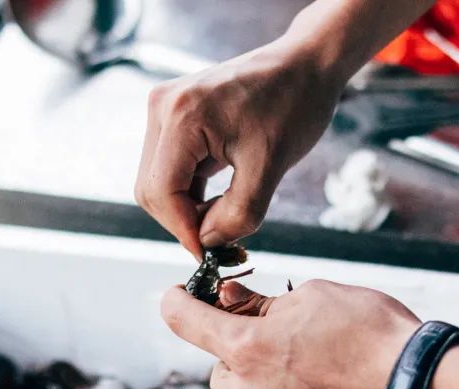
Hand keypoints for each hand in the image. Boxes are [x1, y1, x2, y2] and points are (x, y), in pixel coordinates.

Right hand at [135, 39, 342, 258]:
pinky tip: (221, 199)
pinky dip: (192, 192)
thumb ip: (238, 214)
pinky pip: (171, 168)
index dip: (183, 230)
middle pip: (152, 190)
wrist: (306, 65)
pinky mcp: (175, 115)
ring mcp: (165, 109)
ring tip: (228, 216)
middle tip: (223, 237)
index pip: (161, 192)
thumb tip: (208, 244)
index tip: (211, 253)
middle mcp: (163, 106)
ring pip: (158, 182)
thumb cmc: (295, 105)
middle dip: (184, 221)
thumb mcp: (271, 167)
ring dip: (188, 208)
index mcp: (182, 115)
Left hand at [160, 280, 420, 388]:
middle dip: (243, 356)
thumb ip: (262, 302)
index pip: (184, 319)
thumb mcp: (316, 295)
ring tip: (309, 383)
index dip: (178, 302)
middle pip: (221, 372)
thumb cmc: (375, 333)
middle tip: (286, 346)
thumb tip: (228, 301)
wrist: (423, 388)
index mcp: (247, 347)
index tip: (180, 297)